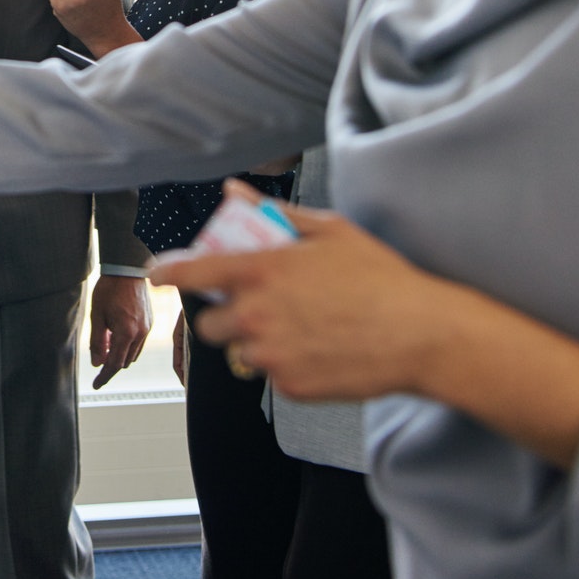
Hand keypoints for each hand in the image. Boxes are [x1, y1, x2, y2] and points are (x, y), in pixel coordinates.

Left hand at [87, 274, 151, 389]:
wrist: (127, 269)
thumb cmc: (109, 289)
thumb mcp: (97, 315)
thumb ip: (97, 341)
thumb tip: (96, 363)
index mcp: (126, 333)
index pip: (115, 364)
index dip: (104, 376)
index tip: (97, 384)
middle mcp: (140, 334)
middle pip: (124, 361)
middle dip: (111, 363)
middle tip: (98, 356)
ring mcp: (147, 329)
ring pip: (133, 354)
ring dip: (120, 354)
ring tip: (106, 342)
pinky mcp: (150, 322)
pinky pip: (139, 343)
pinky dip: (128, 345)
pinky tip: (117, 334)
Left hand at [151, 205, 455, 402]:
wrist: (421, 335)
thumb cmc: (379, 276)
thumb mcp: (329, 231)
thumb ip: (274, 213)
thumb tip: (234, 191)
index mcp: (261, 271)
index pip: (193, 273)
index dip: (168, 272)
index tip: (156, 275)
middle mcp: (256, 315)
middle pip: (209, 324)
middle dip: (225, 316)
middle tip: (257, 307)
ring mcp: (272, 355)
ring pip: (241, 352)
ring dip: (256, 342)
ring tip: (300, 328)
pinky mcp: (290, 387)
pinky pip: (272, 375)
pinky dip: (286, 365)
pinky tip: (321, 349)